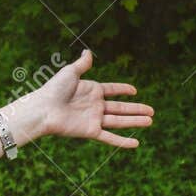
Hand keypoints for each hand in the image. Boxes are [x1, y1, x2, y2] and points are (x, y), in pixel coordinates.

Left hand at [30, 48, 153, 147]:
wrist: (43, 109)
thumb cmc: (53, 90)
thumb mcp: (70, 73)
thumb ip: (82, 64)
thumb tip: (87, 51)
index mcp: (91, 90)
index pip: (112, 90)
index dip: (123, 89)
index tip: (134, 91)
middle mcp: (94, 106)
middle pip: (120, 107)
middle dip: (136, 109)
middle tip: (152, 111)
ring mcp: (93, 119)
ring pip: (119, 121)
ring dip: (135, 122)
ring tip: (151, 121)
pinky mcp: (90, 131)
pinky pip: (110, 137)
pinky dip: (123, 142)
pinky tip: (136, 144)